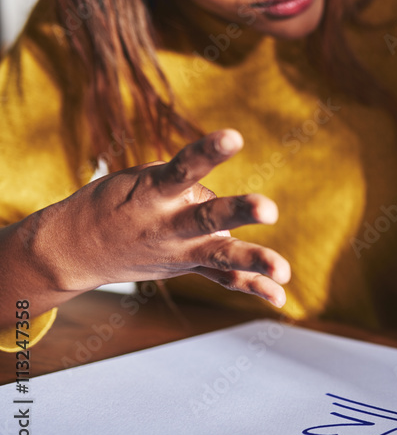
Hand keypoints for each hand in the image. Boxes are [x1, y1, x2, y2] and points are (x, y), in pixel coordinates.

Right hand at [36, 129, 290, 306]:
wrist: (74, 250)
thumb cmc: (116, 201)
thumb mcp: (143, 180)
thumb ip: (187, 186)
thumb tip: (227, 214)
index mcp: (154, 192)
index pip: (184, 167)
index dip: (208, 152)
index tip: (234, 136)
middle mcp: (169, 224)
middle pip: (208, 216)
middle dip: (239, 211)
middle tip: (268, 209)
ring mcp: (180, 251)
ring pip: (220, 255)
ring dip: (254, 259)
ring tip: (285, 270)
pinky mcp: (187, 267)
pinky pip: (223, 279)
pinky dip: (253, 286)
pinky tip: (280, 297)